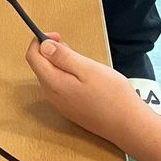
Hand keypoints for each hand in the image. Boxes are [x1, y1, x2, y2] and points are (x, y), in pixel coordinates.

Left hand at [25, 33, 150, 146]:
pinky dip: (67, 76)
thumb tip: (43, 46)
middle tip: (74, 50)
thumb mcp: (87, 68)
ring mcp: (61, 105)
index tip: (58, 35)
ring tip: (83, 64)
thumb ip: (63, 57)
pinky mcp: (71, 110)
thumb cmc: (111, 95)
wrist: (128, 125)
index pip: (33, 57)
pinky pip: (60, 87)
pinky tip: (86, 78)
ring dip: (61, 64)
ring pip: (51, 77)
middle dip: (52, 52)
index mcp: (53, 83)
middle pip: (41, 67)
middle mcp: (52, 96)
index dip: (41, 41)